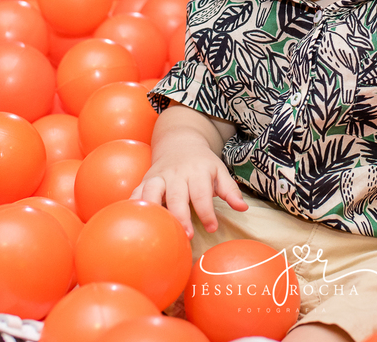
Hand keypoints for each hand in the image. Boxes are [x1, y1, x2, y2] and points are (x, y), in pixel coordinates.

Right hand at [130, 144, 248, 237]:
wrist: (179, 142)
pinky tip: (135, 220)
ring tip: (158, 229)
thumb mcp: (220, 171)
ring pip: (152, 192)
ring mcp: (159, 176)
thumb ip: (230, 190)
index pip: (202, 193)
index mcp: (198, 171)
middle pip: (177, 196)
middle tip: (187, 235)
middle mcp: (177, 173)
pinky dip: (133, 205)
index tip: (212, 228)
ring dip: (154, 211)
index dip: (207, 212)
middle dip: (181, 216)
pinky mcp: (145, 180)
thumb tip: (243, 208)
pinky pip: (136, 192)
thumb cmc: (202, 163)